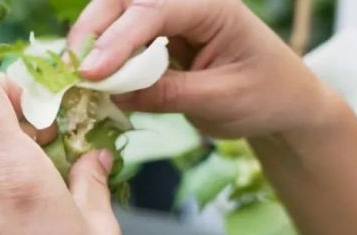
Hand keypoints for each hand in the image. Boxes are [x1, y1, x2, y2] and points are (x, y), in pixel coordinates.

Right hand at [68, 0, 338, 137]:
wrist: (284, 102)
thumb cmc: (265, 96)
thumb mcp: (218, 100)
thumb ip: (166, 94)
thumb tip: (112, 93)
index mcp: (213, 6)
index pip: (155, 10)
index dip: (118, 40)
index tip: (91, 73)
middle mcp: (188, 1)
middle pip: (127, 0)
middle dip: (94, 30)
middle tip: (71, 70)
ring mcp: (172, 16)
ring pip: (118, 13)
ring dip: (93, 40)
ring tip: (75, 74)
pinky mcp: (160, 37)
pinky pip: (124, 37)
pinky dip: (104, 55)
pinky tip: (91, 77)